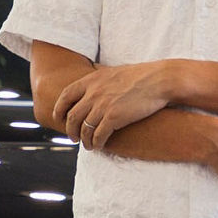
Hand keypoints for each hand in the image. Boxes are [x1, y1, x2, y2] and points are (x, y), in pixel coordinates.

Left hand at [53, 61, 170, 149]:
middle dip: (70, 130)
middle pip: (72, 116)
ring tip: (88, 146)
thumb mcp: (113, 71)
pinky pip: (98, 135)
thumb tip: (93, 79)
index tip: (58, 118)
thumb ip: (100, 78)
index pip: (66, 95)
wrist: (158, 80)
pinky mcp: (114, 117)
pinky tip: (99, 146)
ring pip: (84, 129)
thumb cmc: (140, 76)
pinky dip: (96, 143)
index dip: (59, 109)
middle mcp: (93, 93)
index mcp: (91, 80)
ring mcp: (103, 105)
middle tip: (73, 138)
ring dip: (84, 140)